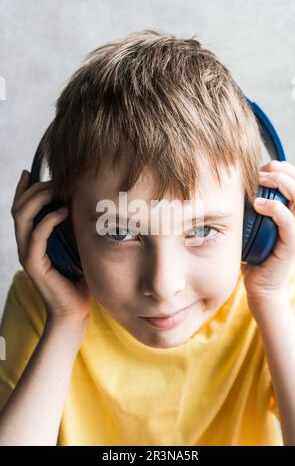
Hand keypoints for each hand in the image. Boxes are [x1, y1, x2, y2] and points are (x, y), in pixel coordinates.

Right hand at [11, 169, 90, 326]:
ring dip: (39, 199)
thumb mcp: (76, 248)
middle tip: (54, 180)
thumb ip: (73, 229)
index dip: (23, 189)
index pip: (21, 209)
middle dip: (35, 189)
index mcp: (33, 240)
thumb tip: (86, 205)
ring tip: (57, 189)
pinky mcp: (35, 265)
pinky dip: (49, 220)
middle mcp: (26, 245)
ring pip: (23, 218)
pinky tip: (64, 211)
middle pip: (19, 208)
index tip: (31, 171)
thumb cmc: (78, 280)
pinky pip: (37, 236)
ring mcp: (28, 255)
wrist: (74, 311)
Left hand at [241, 160, 294, 302]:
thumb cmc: (252, 255)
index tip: (260, 167)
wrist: (260, 286)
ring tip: (261, 181)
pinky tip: (258, 204)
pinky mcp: (291, 244)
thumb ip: (247, 208)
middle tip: (260, 172)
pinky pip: (289, 221)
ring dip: (281, 183)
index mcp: (290, 211)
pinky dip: (275, 208)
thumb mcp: (250, 225)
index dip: (281, 168)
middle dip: (282, 170)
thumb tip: (227, 188)